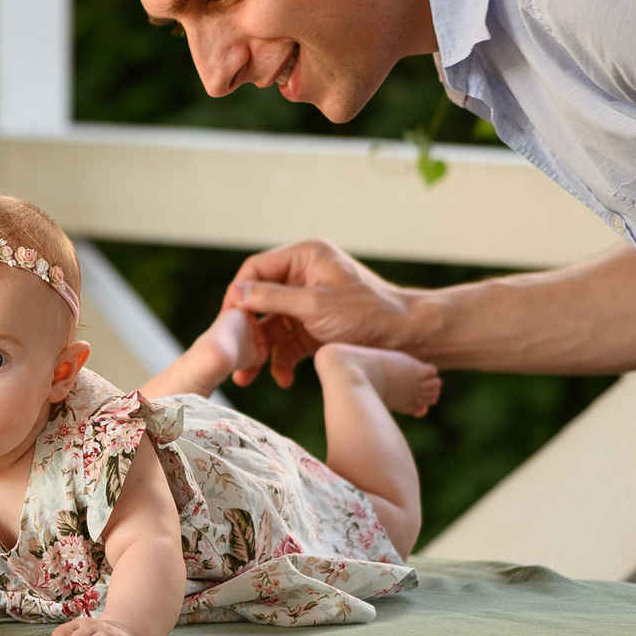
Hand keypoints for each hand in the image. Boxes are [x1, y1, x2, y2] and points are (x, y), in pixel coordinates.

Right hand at [223, 238, 416, 387]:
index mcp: (305, 256)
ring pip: (271, 325)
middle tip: (235, 355)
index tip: (226, 322)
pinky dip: (283, 360)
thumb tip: (235, 293)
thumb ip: (273, 298)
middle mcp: (304, 275)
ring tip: (249, 378)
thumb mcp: (315, 305)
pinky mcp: (314, 326)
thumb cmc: (369, 313)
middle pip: (259, 300)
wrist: (408, 337)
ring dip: (262, 351)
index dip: (238, 294)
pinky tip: (283, 378)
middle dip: (248, 331)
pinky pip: (288, 341)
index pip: (256, 269)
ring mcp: (308, 302)